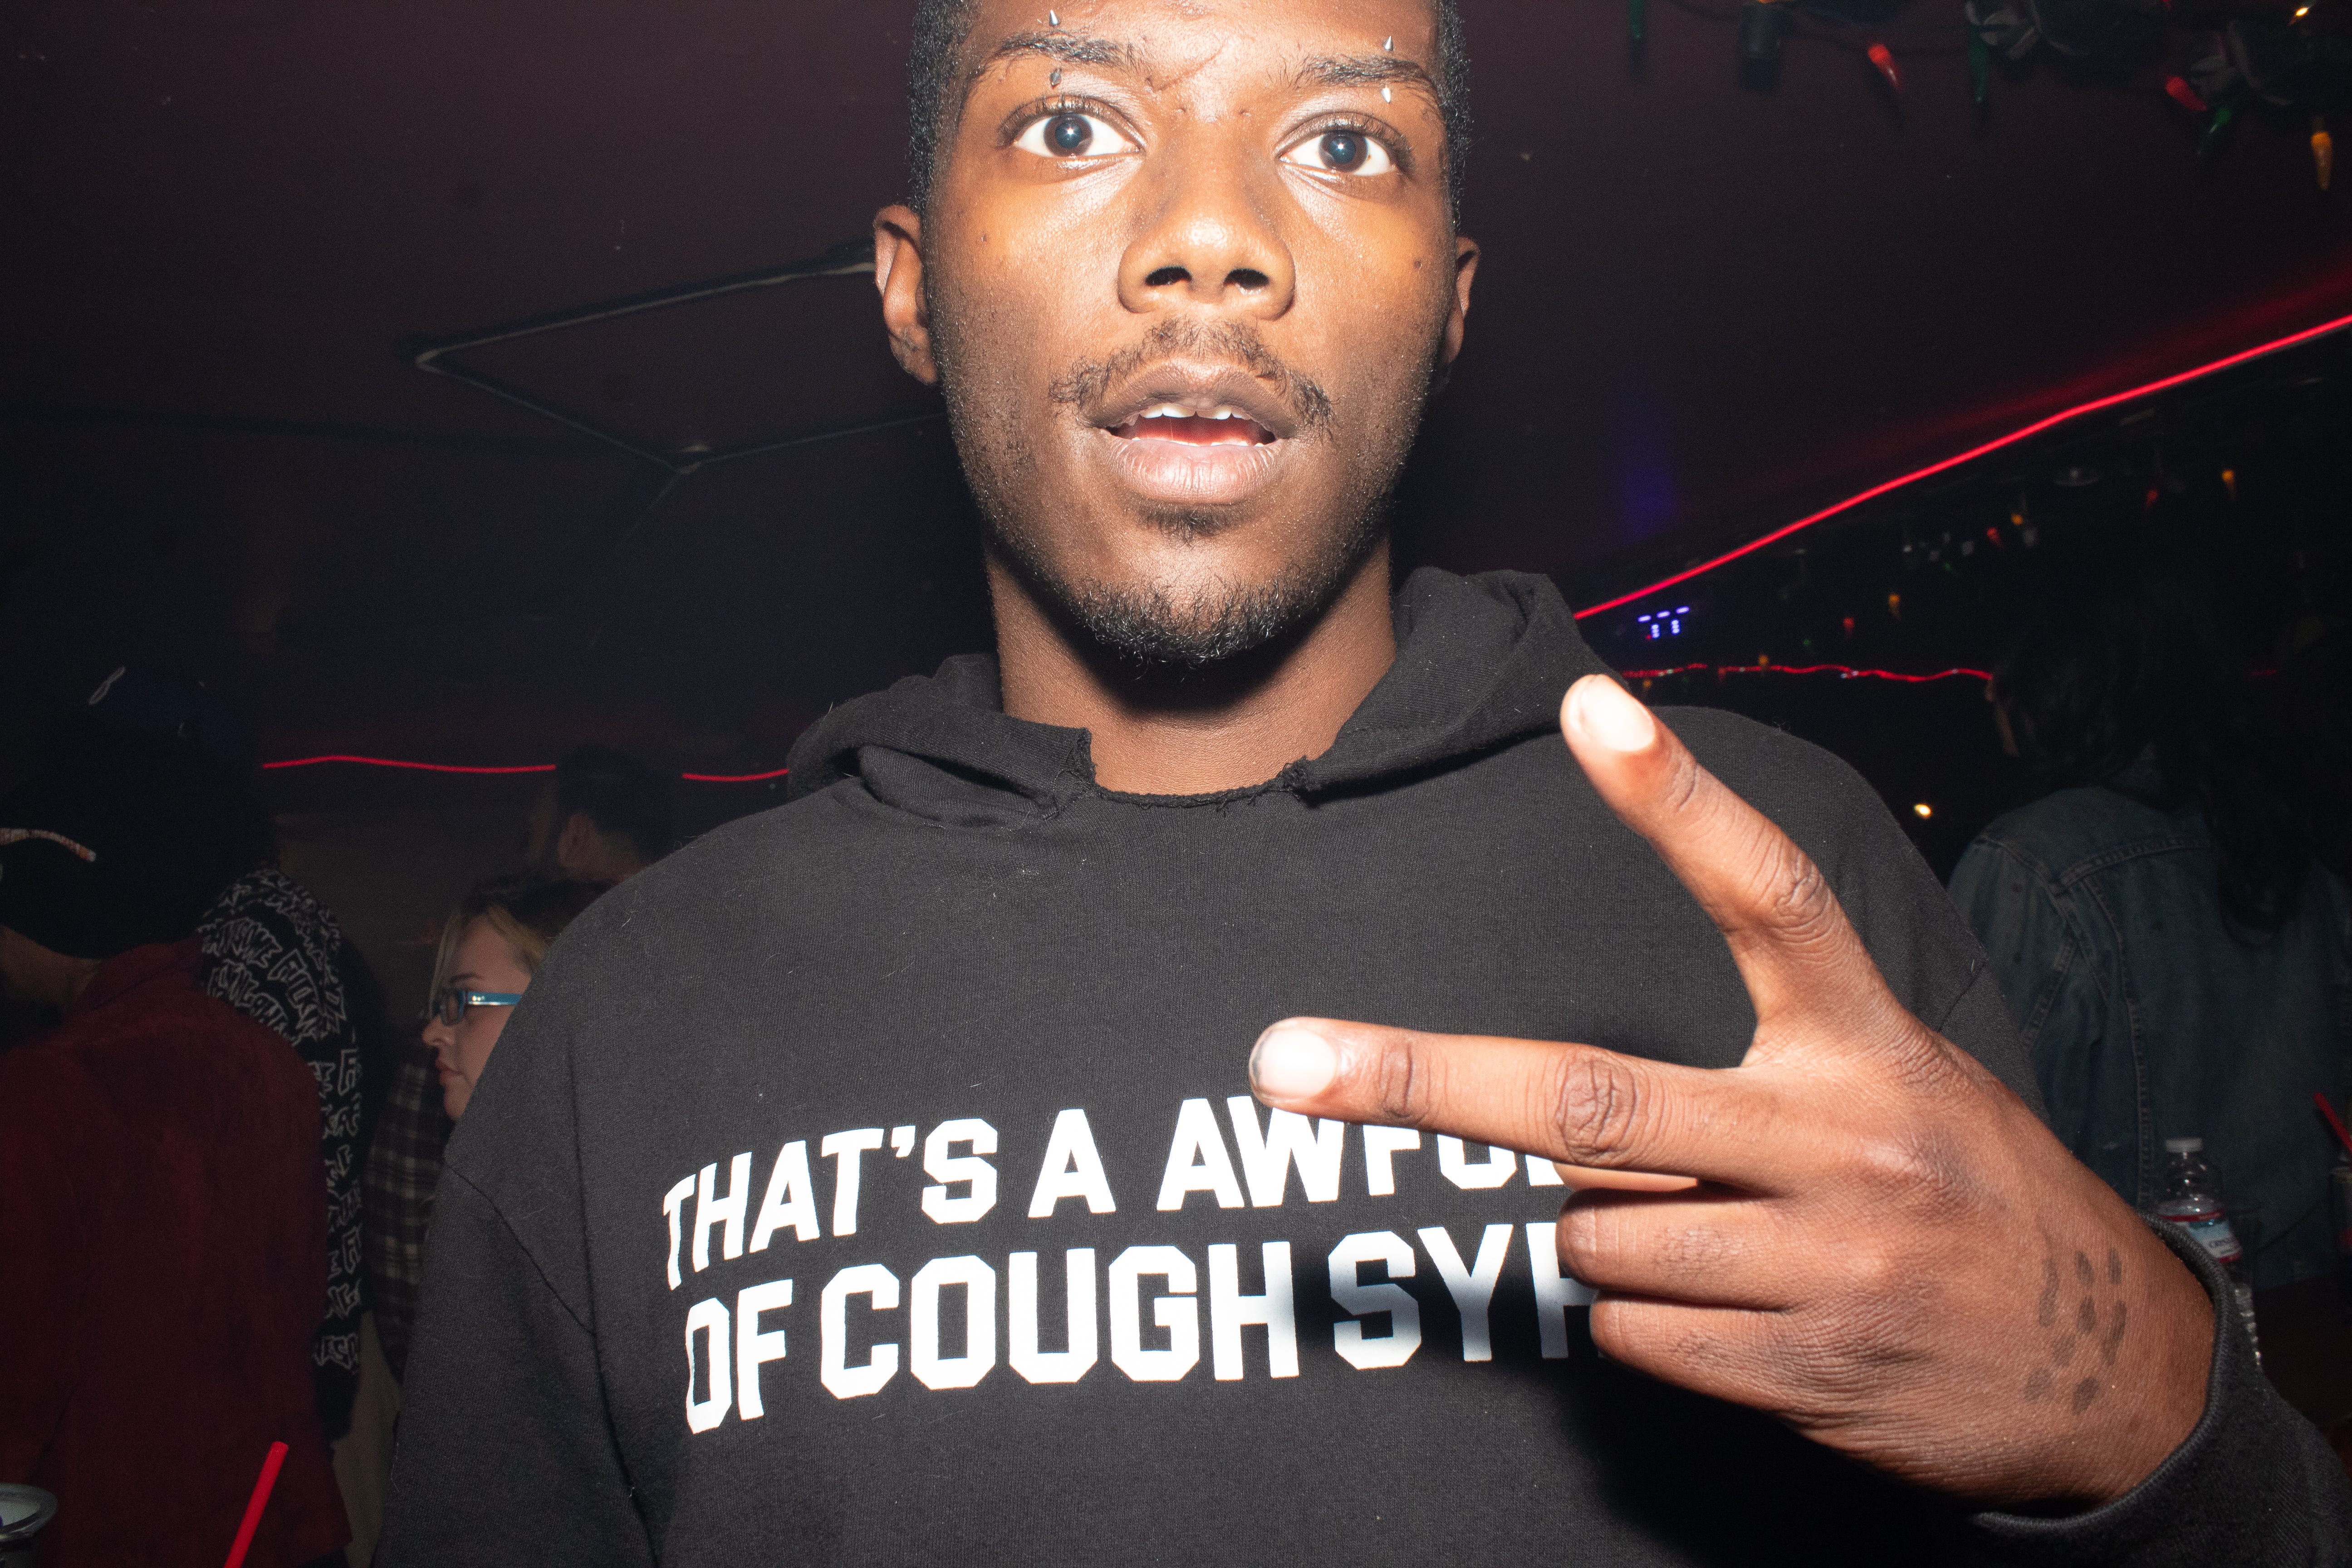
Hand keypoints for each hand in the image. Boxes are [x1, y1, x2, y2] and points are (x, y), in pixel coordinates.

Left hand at [1249, 675, 2211, 1508]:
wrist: (2104, 1371)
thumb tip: (1563, 1137)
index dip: (1678, 800)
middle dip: (1424, 1085)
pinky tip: (1737, 1309)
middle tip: (1288, 1065)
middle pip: (1594, 1102)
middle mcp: (1841, 1142)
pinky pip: (1631, 1336)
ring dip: (1610, 1237)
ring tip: (1722, 1234)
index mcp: (1871, 1044)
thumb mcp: (1897, 1090)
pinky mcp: (1801, 1373)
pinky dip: (1645, 1324)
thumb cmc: (1961, 1191)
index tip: (1593, 705)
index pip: (1768, 895)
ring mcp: (1822, 1264)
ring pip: (1592, 1239)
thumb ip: (1755, 1075)